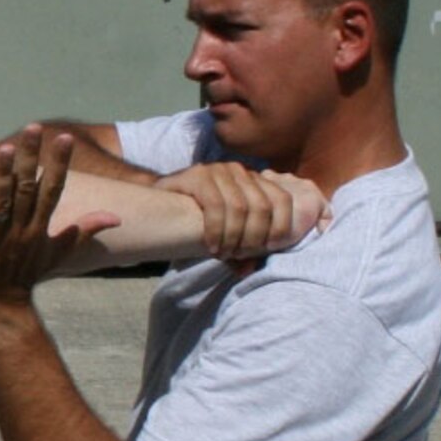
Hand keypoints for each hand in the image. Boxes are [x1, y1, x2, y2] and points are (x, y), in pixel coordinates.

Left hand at [0, 126, 118, 302]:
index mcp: (38, 228)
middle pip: (26, 188)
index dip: (58, 164)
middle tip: (33, 127)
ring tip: (8, 148)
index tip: (65, 138)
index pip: (52, 190)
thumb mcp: (56, 253)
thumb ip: (82, 231)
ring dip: (3, 175)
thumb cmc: (24, 274)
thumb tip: (115, 218)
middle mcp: (18, 230)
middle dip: (31, 157)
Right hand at [154, 163, 328, 262]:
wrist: (158, 207)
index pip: (282, 200)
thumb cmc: (197, 223)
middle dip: (253, 237)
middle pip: (262, 207)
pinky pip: (215, 206)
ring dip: (233, 237)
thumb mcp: (226, 235)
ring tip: (223, 254)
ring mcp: (218, 170)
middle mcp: (239, 171)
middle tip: (239, 255)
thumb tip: (247, 270)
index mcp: (253, 180)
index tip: (268, 249)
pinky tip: (211, 246)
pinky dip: (216, 231)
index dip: (281, 226)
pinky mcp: (198, 175)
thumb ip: (240, 249)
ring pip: (239, 208)